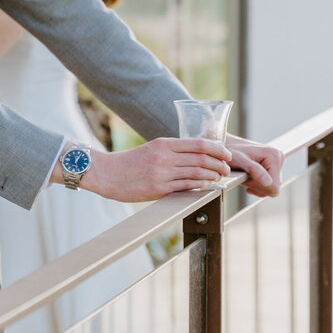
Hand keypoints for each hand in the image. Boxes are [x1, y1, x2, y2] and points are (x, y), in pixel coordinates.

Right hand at [78, 137, 231, 201]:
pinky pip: (187, 186)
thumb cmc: (129, 163)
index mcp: (163, 144)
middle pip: (202, 158)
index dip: (218, 149)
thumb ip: (171, 152)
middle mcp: (164, 156)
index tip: (226, 154)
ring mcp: (162, 173)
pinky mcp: (159, 188)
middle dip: (220, 164)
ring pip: (198, 173)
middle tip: (226, 169)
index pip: (198, 143)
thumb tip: (195, 157)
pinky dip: (201, 186)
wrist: (106, 173)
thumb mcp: (150, 149)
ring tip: (219, 178)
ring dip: (213, 176)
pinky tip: (207, 186)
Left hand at [225, 134, 282, 196]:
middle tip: (243, 176)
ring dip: (256, 185)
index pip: (273, 186)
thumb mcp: (239, 160)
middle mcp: (279, 158)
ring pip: (271, 187)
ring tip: (245, 176)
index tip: (245, 178)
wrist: (226, 146)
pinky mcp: (273, 167)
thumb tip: (269, 182)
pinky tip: (248, 179)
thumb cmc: (230, 152)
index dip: (258, 187)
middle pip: (273, 187)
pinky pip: (270, 184)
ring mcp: (277, 162)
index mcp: (274, 155)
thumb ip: (254, 170)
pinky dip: (258, 185)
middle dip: (257, 186)